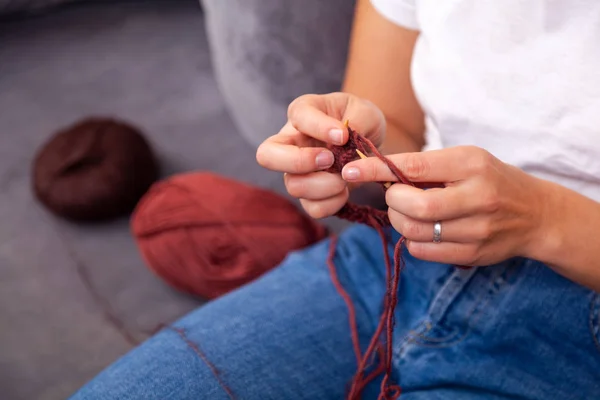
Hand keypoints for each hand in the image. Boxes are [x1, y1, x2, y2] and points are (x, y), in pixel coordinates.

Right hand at [256, 92, 385, 218]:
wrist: (372, 143)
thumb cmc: (362, 121)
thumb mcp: (366, 111)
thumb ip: (358, 119)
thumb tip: (342, 138)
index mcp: (303, 113)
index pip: (297, 116)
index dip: (318, 127)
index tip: (343, 135)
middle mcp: (292, 143)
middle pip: (267, 156)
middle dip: (298, 161)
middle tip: (329, 159)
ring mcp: (297, 172)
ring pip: (293, 186)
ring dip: (324, 185)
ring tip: (346, 176)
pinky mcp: (310, 195)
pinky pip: (312, 208)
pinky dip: (332, 202)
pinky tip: (346, 191)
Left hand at [341, 145, 549, 265]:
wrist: (535, 214)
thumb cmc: (491, 180)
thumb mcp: (466, 160)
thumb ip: (426, 167)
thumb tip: (378, 173)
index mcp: (471, 164)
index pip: (413, 168)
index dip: (377, 170)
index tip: (352, 170)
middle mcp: (477, 197)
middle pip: (414, 207)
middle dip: (392, 200)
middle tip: (394, 194)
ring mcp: (477, 230)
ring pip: (414, 231)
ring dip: (399, 220)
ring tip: (407, 210)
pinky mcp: (473, 255)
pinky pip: (423, 251)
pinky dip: (412, 239)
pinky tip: (422, 228)